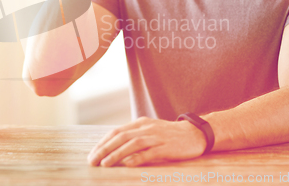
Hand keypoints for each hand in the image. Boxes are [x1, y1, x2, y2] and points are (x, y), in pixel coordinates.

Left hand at [87, 116, 206, 166]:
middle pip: (121, 137)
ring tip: (105, 164)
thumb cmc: (170, 135)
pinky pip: (150, 152)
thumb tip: (115, 148)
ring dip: (116, 154)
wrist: (195, 134)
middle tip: (93, 161)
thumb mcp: (150, 131)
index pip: (117, 132)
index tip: (93, 154)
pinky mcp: (167, 147)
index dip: (103, 143)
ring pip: (132, 144)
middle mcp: (147, 128)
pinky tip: (127, 164)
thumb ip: (134, 136)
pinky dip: (137, 158)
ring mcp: (157, 137)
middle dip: (104, 149)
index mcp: (140, 123)